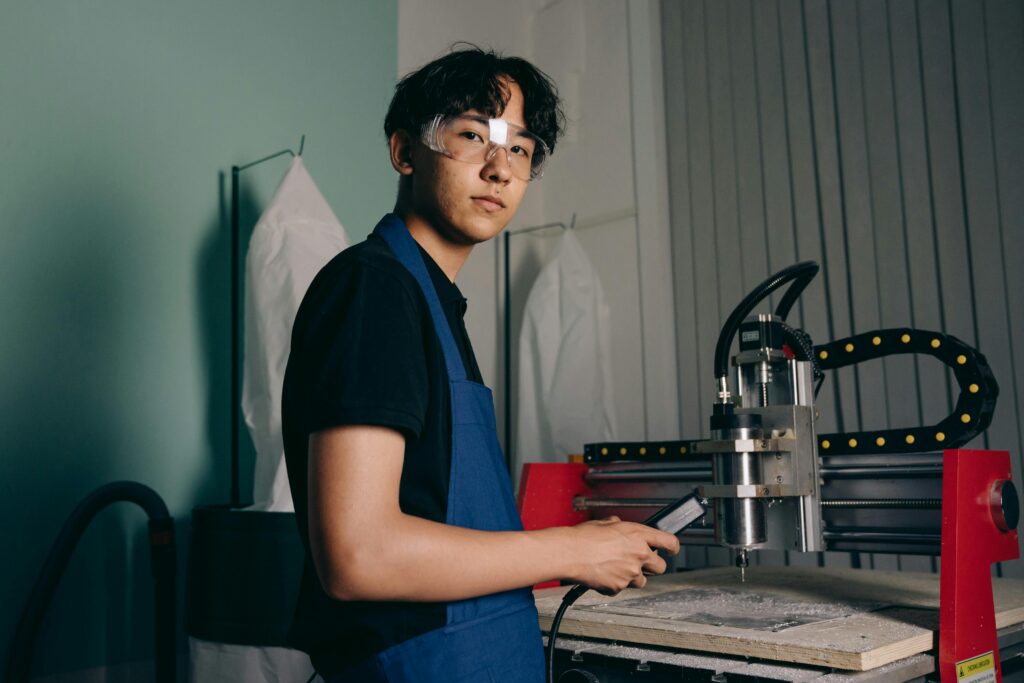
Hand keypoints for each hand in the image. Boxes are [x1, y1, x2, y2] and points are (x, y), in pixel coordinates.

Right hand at [566, 516, 680, 594]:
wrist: (570, 553)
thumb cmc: (584, 537)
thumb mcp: (605, 524)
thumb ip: (618, 526)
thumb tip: (619, 527)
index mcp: (638, 535)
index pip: (668, 542)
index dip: (673, 547)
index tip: (672, 550)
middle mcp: (639, 555)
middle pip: (661, 567)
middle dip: (653, 566)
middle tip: (640, 562)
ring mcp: (631, 573)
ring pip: (642, 581)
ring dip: (633, 576)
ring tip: (616, 568)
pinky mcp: (619, 587)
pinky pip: (622, 587)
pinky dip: (615, 583)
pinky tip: (604, 574)